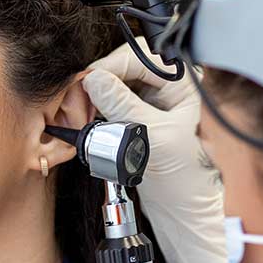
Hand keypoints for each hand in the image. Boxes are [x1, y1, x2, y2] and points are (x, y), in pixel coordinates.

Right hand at [84, 43, 226, 262]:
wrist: (180, 204)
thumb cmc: (181, 173)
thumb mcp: (154, 136)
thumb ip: (123, 105)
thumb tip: (94, 79)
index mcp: (182, 84)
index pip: (141, 57)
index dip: (112, 65)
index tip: (90, 80)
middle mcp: (166, 86)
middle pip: (123, 65)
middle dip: (100, 78)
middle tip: (81, 96)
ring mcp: (149, 99)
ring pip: (113, 81)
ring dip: (94, 93)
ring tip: (82, 110)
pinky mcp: (134, 113)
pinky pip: (109, 99)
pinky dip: (95, 106)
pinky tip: (86, 116)